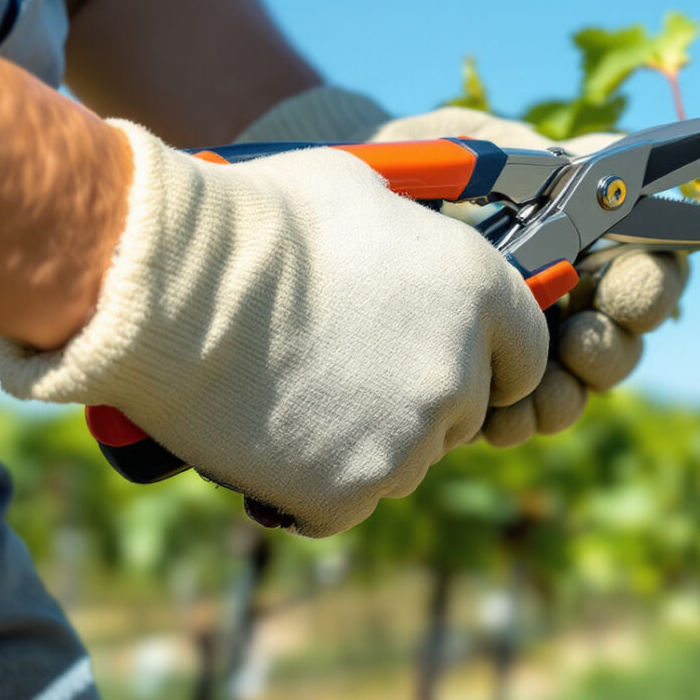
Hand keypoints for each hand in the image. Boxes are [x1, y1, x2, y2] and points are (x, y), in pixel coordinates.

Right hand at [0, 121, 548, 534]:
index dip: (484, 360)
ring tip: (288, 399)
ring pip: (402, 463)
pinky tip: (265, 441)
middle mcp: (459, 370)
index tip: (436, 359)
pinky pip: (341, 505)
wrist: (175, 288)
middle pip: (459, 413)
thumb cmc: (257, 223)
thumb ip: (408, 231)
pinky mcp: (351, 492)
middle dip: (413, 403)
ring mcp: (409, 439)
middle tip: (339, 377)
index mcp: (480, 291)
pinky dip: (308, 489)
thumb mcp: (357, 193)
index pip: (525, 355)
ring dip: (360, 446)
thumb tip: (404, 233)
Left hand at [362, 107, 689, 445]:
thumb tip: (583, 157)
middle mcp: (556, 292)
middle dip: (618, 341)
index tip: (632, 279)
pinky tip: (497, 411)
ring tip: (545, 381)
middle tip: (586, 336)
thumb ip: (511, 146)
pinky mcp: (476, 388)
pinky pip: (519, 419)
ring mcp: (519, 344)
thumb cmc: (387, 165)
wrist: (307, 218)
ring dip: (573, 388)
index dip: (656, 274)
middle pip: (626, 331)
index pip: (642, 257)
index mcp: (569, 230)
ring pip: (581, 384)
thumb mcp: (446, 142)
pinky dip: (518, 419)